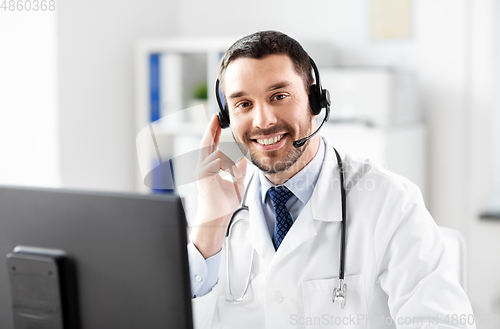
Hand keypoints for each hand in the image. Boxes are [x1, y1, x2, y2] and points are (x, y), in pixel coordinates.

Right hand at [191, 114, 246, 257]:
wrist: (217, 217)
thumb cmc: (224, 204)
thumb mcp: (237, 183)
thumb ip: (239, 171)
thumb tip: (243, 160)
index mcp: (210, 168)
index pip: (211, 146)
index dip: (214, 133)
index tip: (217, 121)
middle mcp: (203, 168)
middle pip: (206, 144)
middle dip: (211, 129)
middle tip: (215, 117)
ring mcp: (202, 172)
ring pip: (210, 152)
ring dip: (218, 148)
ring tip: (222, 141)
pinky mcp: (203, 178)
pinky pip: (211, 163)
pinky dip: (219, 161)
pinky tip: (225, 162)